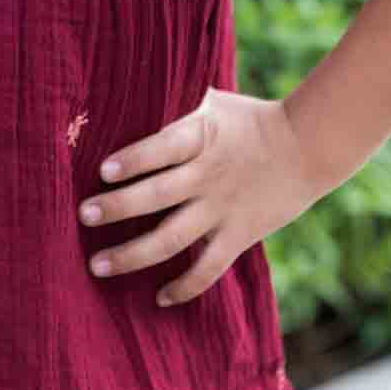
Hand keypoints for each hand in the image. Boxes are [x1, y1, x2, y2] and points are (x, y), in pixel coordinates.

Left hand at [77, 88, 325, 306]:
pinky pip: (208, 269)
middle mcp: (207, 175)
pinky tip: (158, 297)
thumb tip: (130, 91)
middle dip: (117, 208)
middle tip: (83, 215)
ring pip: (172, 238)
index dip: (133, 159)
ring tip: (97, 265)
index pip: (162, 148)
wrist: (307, 146)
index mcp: (200, 137)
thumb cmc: (249, 120)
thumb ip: (177, 107)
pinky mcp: (238, 235)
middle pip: (157, 196)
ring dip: (132, 254)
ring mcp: (222, 209)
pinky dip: (184, 287)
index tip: (102, 171)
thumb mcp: (213, 103)